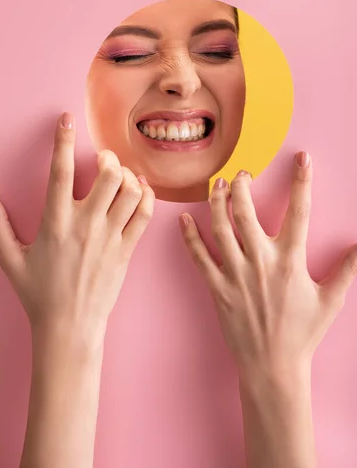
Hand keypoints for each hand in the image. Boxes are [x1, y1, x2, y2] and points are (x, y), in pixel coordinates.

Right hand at [0, 112, 154, 346]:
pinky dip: (146, 196)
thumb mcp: (10, 259)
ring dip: (128, 175)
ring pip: (130, 191)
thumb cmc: (38, 293)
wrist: (69, 328)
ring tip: (121, 175)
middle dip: (107, 157)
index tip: (67, 118)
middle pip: (108, 175)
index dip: (63, 141)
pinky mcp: (127, 251)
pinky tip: (139, 191)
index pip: (60, 172)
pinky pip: (145, 215)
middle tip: (102, 158)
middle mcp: (85, 226)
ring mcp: (110, 238)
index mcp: (55, 223)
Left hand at [179, 152, 356, 380]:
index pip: (299, 212)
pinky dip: (190, 237)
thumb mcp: (330, 300)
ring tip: (217, 184)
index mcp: (290, 261)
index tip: (302, 159)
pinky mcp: (217, 288)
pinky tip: (184, 219)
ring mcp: (236, 274)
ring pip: (220, 228)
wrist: (273, 366)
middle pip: (246, 212)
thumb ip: (347, 269)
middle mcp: (261, 262)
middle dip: (242, 186)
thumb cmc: (303, 333)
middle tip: (242, 173)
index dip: (302, 182)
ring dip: (216, 202)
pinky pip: (199, 257)